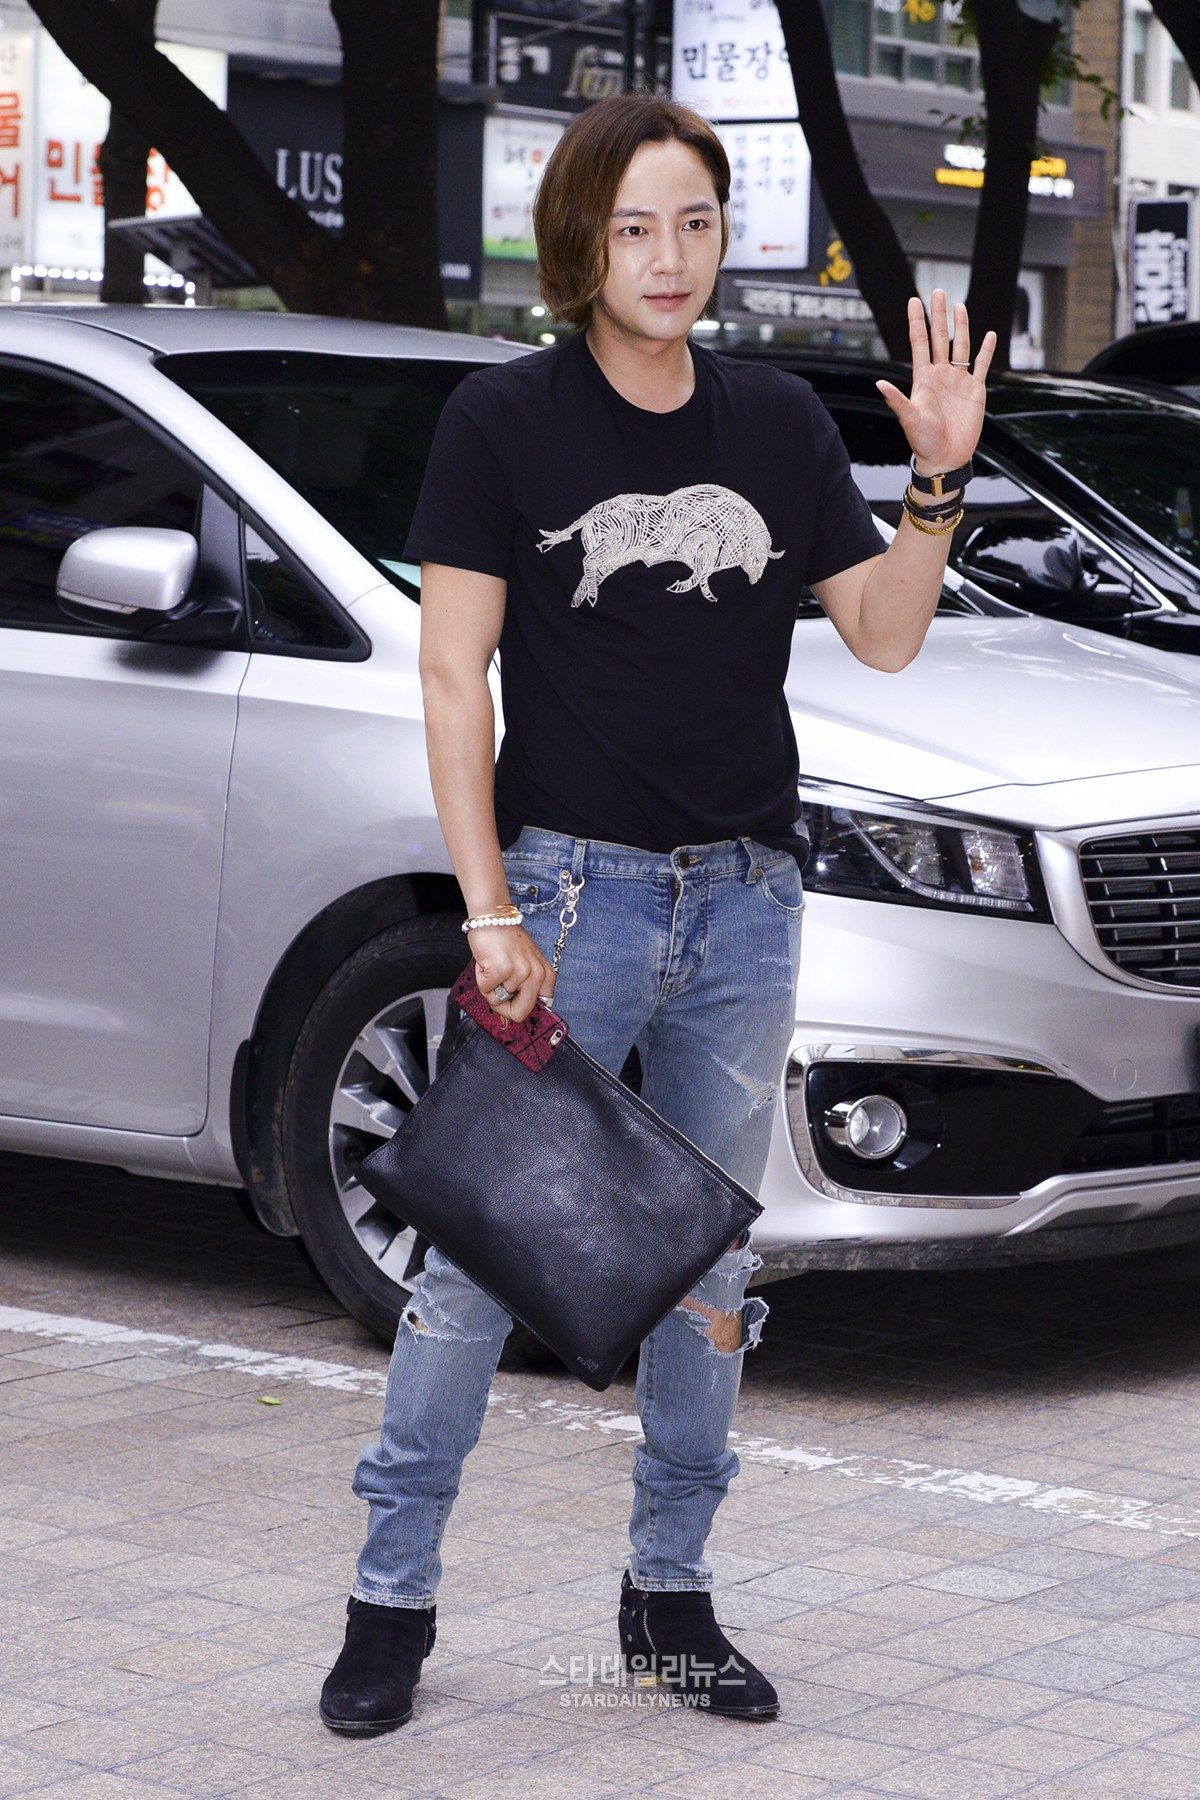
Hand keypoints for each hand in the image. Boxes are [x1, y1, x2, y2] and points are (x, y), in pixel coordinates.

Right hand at [468, 923, 555, 1023]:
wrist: (493, 918)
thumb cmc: (507, 942)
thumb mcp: (525, 965)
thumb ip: (522, 991)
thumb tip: (507, 1021)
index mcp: (547, 976)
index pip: (540, 1010)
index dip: (521, 1008)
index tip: (513, 1002)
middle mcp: (537, 975)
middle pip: (520, 1014)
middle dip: (503, 1007)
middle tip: (497, 988)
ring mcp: (521, 972)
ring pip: (498, 1001)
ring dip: (490, 986)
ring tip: (493, 966)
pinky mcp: (502, 970)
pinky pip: (486, 990)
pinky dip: (481, 979)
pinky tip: (487, 962)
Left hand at [876, 290, 995, 476]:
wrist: (945, 458)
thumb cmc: (923, 442)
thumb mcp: (909, 419)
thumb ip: (897, 399)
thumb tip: (879, 384)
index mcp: (923, 378)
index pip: (919, 342)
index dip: (917, 322)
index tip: (914, 301)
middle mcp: (940, 375)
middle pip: (940, 337)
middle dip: (938, 315)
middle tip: (937, 292)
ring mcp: (958, 381)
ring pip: (961, 346)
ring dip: (961, 326)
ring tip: (959, 306)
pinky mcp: (975, 390)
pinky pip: (982, 365)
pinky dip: (986, 351)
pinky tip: (989, 335)